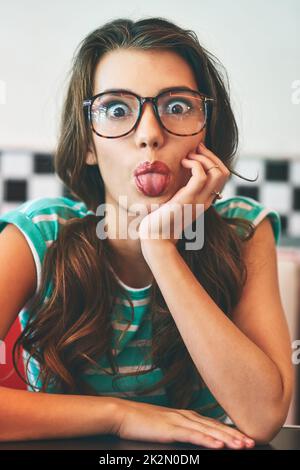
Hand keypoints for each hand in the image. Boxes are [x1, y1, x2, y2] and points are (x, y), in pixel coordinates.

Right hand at [112, 399, 254, 448]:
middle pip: (214, 426)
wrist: (121, 413)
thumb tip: (191, 435)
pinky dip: (207, 439)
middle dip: (234, 435)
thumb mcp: (164, 425)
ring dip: (227, 438)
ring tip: (242, 445)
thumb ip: (179, 428)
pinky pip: (192, 435)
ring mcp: (178, 421)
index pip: (212, 424)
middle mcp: (185, 416)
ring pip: (208, 431)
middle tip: (251, 442)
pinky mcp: (169, 429)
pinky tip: (218, 445)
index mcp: (184, 415)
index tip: (244, 437)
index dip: (229, 431)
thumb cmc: (140, 421)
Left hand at [138, 141, 229, 246]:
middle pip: (223, 172)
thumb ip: (182, 190)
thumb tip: (179, 172)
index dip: (213, 160)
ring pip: (217, 172)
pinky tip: (182, 163)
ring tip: (188, 156)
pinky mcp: (188, 199)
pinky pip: (201, 176)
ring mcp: (199, 200)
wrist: (156, 237)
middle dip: (211, 155)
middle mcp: (206, 200)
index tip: (198, 151)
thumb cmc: (161, 219)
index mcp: (206, 200)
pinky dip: (194, 164)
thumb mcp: (176, 201)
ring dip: (203, 158)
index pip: (222, 176)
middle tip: (195, 149)